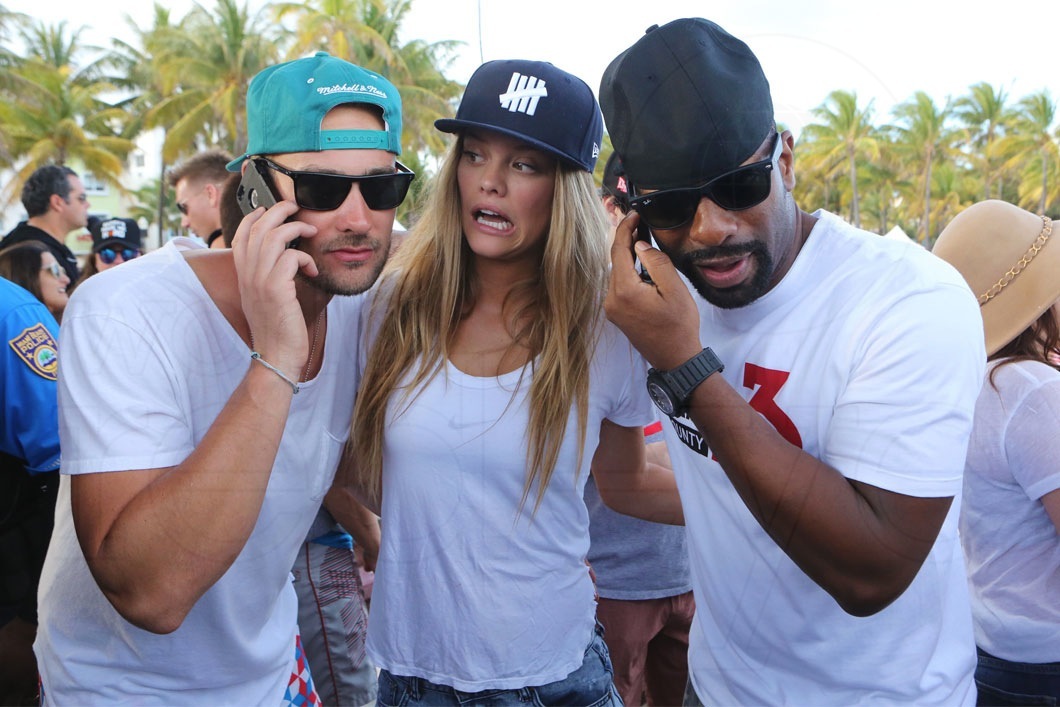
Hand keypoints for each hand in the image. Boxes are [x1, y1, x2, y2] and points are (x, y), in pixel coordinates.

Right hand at [231, 200, 318, 377]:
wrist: (276, 356)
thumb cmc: (276, 328)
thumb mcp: (264, 298)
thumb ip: (266, 276)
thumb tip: (282, 257)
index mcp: (243, 275)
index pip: (241, 235)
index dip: (254, 216)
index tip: (268, 209)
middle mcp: (247, 274)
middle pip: (257, 228)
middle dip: (278, 211)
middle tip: (295, 207)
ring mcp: (259, 281)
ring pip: (273, 236)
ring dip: (296, 228)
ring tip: (311, 231)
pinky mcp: (276, 289)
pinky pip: (291, 257)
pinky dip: (305, 258)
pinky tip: (312, 271)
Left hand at [605, 212, 701, 369]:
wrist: (675, 358)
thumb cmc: (679, 325)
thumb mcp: (674, 289)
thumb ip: (656, 262)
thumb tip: (639, 244)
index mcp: (624, 291)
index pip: (618, 250)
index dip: (626, 228)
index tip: (635, 213)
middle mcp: (611, 299)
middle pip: (615, 260)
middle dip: (626, 239)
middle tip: (639, 220)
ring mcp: (612, 308)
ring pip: (616, 272)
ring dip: (627, 255)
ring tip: (641, 237)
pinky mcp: (616, 314)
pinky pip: (619, 285)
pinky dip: (628, 271)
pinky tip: (640, 263)